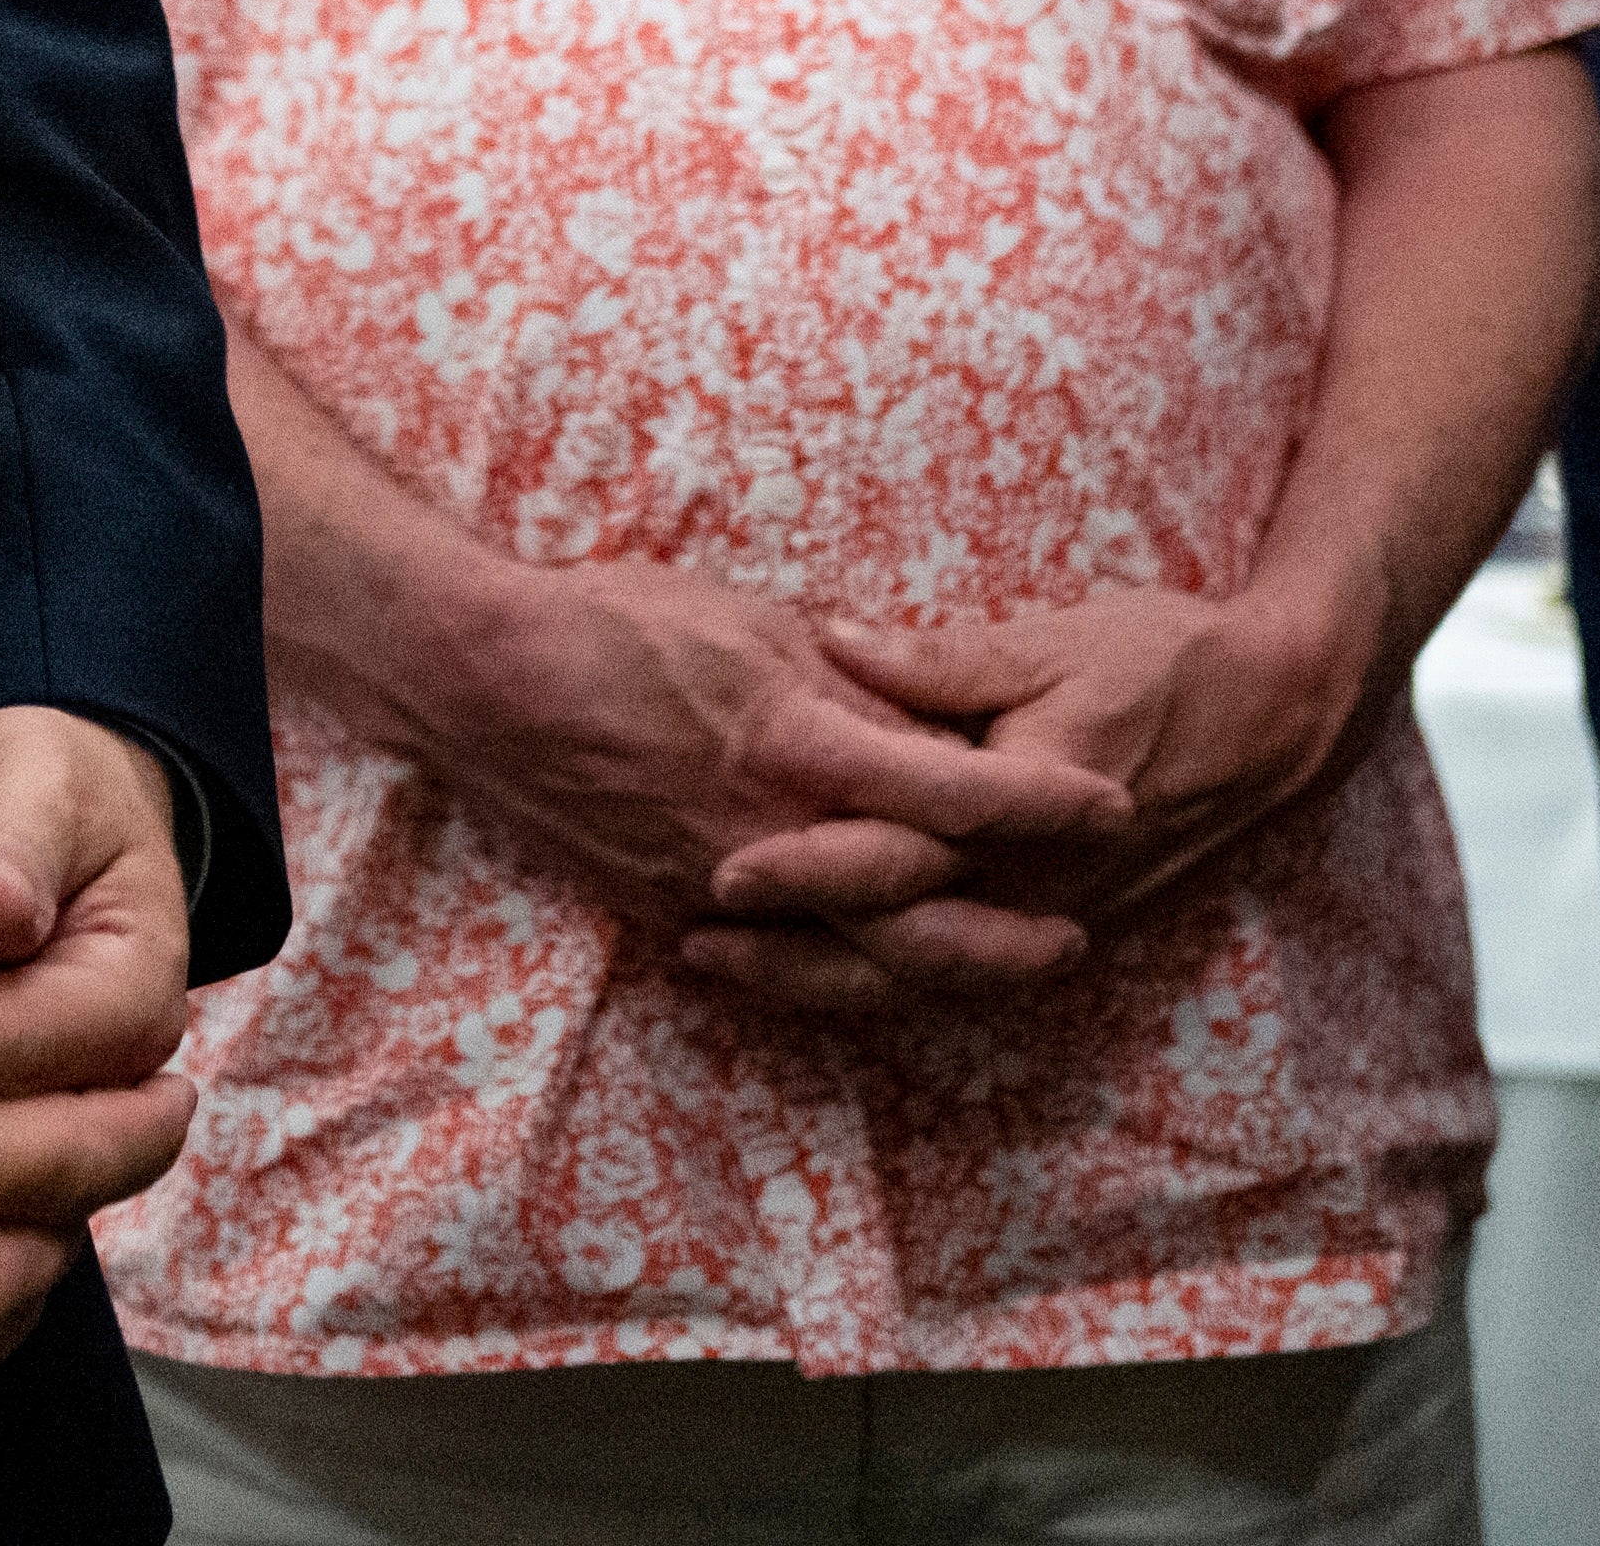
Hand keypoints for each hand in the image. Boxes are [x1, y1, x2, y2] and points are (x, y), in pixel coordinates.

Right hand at [391, 555, 1122, 1010]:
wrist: (485, 679)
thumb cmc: (621, 622)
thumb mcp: (755, 619)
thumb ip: (850, 677)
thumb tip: (927, 703)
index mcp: (799, 741)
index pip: (951, 787)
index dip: (1040, 802)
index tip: (1114, 802)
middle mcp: (770, 833)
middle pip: (916, 909)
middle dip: (1005, 933)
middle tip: (1078, 939)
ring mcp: (718, 886)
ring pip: (852, 956)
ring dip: (939, 968)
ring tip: (1008, 968)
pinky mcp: (670, 913)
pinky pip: (777, 964)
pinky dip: (841, 976)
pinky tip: (884, 979)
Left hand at [772, 573, 1372, 1004]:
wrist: (1270, 720)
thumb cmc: (1159, 663)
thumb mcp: (1052, 642)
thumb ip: (940, 660)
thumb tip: (834, 640)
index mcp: (1019, 817)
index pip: (894, 859)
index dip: (806, 870)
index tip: (721, 870)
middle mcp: (1027, 890)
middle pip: (890, 941)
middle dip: (789, 947)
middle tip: (692, 939)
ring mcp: (1043, 918)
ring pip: (915, 975)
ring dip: (820, 977)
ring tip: (723, 965)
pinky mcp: (1053, 922)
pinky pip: (952, 970)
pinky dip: (878, 975)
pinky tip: (816, 966)